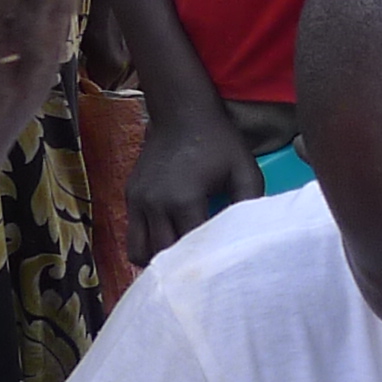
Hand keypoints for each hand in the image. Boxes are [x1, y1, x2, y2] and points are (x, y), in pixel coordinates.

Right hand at [126, 97, 264, 257]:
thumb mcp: (244, 170)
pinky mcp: (130, 196)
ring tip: (180, 257)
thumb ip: (250, 204)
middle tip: (201, 270)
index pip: (191, 249)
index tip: (220, 270)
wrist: (181, 111)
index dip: (206, 263)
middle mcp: (155, 205)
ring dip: (158, 259)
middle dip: (181, 267)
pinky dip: (148, 243)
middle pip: (163, 256)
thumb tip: (252, 237)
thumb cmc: (218, 141)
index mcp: (184, 200)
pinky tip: (169, 238)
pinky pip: (133, 235)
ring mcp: (137, 201)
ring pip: (139, 252)